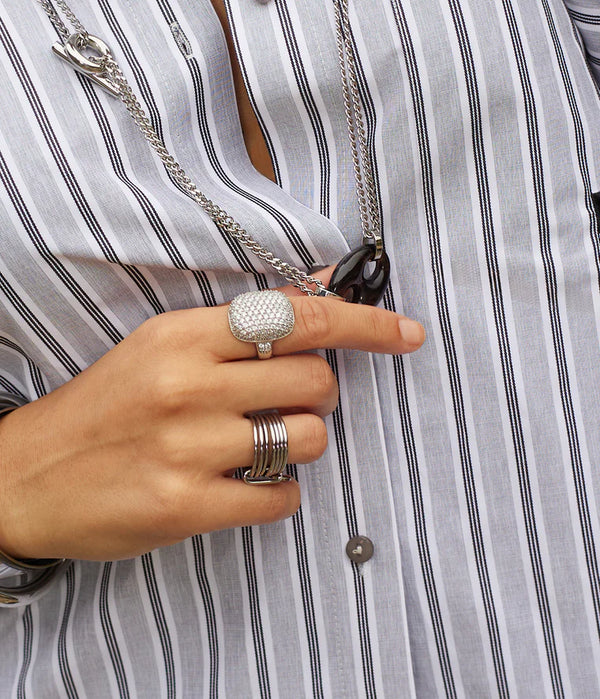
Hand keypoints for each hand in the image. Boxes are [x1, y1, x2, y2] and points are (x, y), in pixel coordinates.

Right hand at [0, 276, 423, 560]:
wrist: (27, 476)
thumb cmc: (105, 408)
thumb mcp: (161, 348)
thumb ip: (240, 330)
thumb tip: (320, 300)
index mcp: (182, 336)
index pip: (296, 316)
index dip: (362, 321)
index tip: (403, 332)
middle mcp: (187, 386)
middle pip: (317, 382)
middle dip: (318, 395)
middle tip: (284, 402)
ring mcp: (187, 449)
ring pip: (307, 440)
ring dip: (298, 443)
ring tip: (257, 445)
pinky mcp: (185, 507)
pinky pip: (280, 497)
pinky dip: (276, 492)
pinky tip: (242, 485)